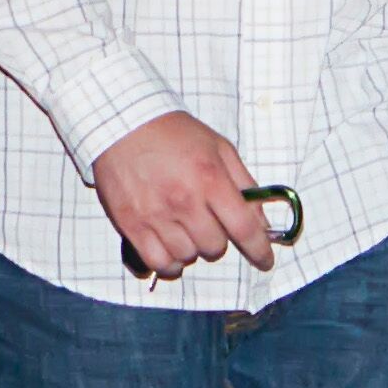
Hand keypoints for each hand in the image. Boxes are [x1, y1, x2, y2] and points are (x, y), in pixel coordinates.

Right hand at [92, 109, 276, 281]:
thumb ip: (245, 185)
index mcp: (210, 179)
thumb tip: (262, 224)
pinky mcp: (131, 225)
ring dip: (193, 249)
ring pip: (187, 257)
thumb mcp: (219, 147)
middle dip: (218, 239)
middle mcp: (185, 201)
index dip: (259, 250)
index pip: (244, 228)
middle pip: (215, 247)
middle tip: (208, 223)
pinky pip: (158, 263)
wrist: (123, 124)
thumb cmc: (174, 134)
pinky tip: (170, 249)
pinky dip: (168, 263)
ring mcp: (156, 216)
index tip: (265, 260)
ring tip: (185, 230)